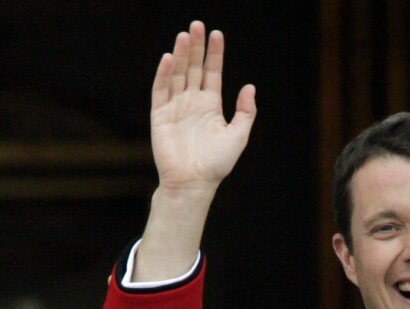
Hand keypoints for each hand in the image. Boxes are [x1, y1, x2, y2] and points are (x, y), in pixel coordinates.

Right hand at [151, 21, 256, 196]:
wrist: (193, 182)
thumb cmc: (216, 163)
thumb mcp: (238, 135)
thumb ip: (245, 111)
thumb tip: (249, 87)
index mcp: (210, 106)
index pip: (212, 73)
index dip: (214, 54)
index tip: (217, 34)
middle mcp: (192, 103)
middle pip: (193, 68)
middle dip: (196, 47)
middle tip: (197, 25)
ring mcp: (175, 108)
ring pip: (178, 75)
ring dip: (181, 56)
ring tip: (185, 35)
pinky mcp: (160, 117)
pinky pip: (160, 91)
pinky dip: (164, 75)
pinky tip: (170, 58)